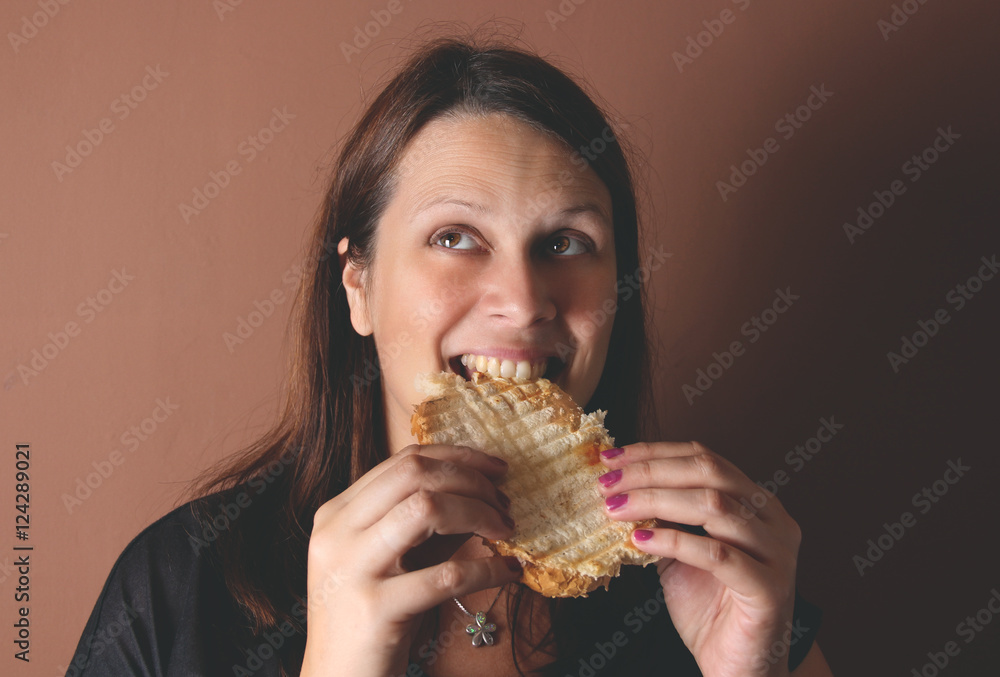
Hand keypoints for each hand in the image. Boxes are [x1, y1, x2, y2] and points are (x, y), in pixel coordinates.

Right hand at [300, 444, 521, 676]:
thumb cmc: (371, 620)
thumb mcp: (393, 560)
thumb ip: (427, 524)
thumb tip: (484, 491)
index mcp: (336, 513)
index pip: (403, 460)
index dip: (458, 457)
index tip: (495, 469)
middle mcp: (336, 533)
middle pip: (414, 474)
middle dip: (471, 480)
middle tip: (504, 501)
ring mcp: (351, 569)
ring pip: (427, 509)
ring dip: (479, 513)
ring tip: (506, 530)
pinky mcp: (375, 609)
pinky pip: (446, 575)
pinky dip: (487, 569)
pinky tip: (508, 572)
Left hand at [597, 442, 801, 676]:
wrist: (738, 671)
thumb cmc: (711, 611)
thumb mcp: (680, 554)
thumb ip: (662, 520)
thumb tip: (618, 488)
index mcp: (756, 502)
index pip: (704, 458)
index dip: (655, 453)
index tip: (611, 458)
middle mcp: (773, 519)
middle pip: (709, 473)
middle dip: (650, 472)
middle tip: (607, 482)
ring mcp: (777, 552)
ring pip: (712, 506)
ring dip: (655, 502)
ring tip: (616, 509)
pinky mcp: (769, 588)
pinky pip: (717, 554)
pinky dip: (674, 542)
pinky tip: (640, 541)